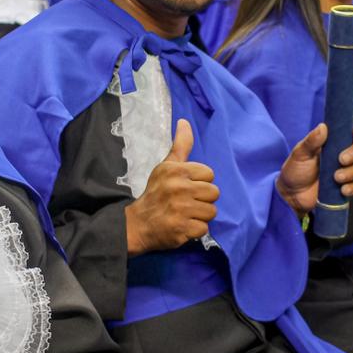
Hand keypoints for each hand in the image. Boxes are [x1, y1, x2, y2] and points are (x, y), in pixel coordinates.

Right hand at [123, 119, 218, 255]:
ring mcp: (181, 209)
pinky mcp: (182, 229)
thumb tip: (185, 121)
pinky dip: (194, 230)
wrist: (137, 224)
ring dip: (200, 215)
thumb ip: (180, 145)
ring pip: (211, 211)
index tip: (186, 187)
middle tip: (187, 202)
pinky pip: (204, 228)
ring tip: (185, 214)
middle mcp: (179, 188)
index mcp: (176, 170)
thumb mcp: (166, 166)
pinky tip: (183, 225)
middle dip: (203, 199)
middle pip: (214, 193)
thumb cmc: (156, 192)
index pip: (209, 174)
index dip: (200, 182)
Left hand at [276, 121, 352, 216]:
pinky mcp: (347, 185)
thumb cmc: (295, 169)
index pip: (350, 131)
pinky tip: (343, 189)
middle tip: (341, 160)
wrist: (292, 194)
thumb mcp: (300, 153)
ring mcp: (346, 169)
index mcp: (333, 141)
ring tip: (336, 177)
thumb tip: (323, 126)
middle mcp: (343, 153)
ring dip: (352, 171)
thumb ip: (311, 141)